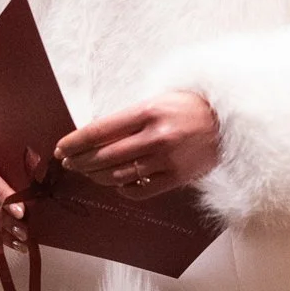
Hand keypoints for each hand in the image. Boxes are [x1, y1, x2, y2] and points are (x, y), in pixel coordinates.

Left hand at [55, 93, 220, 199]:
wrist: (228, 121)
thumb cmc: (188, 106)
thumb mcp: (158, 100)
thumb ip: (129, 118)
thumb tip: (96, 135)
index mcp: (148, 112)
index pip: (99, 131)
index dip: (75, 142)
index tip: (61, 148)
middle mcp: (156, 137)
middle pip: (105, 156)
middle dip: (80, 161)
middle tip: (68, 163)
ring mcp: (167, 160)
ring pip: (119, 175)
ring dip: (97, 176)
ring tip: (88, 173)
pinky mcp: (178, 177)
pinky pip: (141, 190)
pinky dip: (124, 189)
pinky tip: (117, 184)